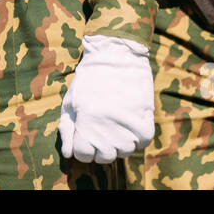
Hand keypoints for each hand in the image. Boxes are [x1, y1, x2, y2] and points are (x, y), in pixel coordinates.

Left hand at [59, 34, 153, 163]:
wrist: (118, 55)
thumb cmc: (90, 78)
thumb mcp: (71, 101)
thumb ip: (67, 129)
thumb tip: (68, 153)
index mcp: (87, 124)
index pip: (83, 155)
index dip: (82, 146)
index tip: (84, 133)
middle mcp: (108, 130)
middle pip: (104, 157)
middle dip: (99, 147)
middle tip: (100, 127)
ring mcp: (129, 129)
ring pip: (123, 152)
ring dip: (117, 142)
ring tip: (114, 121)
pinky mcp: (146, 124)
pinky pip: (140, 144)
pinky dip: (134, 137)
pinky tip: (127, 120)